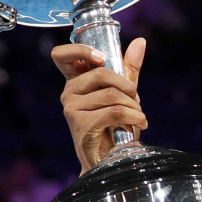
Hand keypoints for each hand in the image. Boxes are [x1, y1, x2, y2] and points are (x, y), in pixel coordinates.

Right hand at [51, 38, 147, 173]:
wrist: (109, 160)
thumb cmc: (115, 126)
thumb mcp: (124, 93)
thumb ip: (129, 69)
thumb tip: (140, 41)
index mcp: (76, 82)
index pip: (61, 55)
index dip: (80, 50)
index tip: (101, 58)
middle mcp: (69, 93)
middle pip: (101, 73)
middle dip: (127, 86)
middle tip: (137, 99)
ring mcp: (72, 108)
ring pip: (112, 95)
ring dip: (134, 107)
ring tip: (139, 118)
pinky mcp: (80, 124)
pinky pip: (115, 111)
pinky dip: (134, 117)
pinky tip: (140, 124)